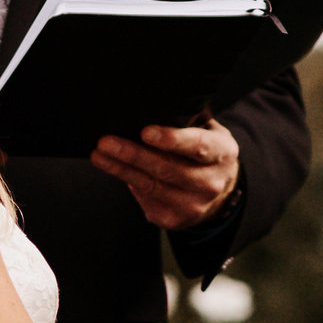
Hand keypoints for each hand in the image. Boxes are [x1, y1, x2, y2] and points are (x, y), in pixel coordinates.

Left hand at [90, 120, 239, 229]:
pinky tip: (115, 169)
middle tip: (106, 142)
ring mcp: (194, 205)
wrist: (221, 191)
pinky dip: (129, 183)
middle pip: (167, 169)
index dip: (171, 139)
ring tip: (100, 155)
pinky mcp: (176, 220)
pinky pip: (146, 200)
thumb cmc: (206, 152)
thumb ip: (188, 120)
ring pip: (150, 186)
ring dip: (121, 170)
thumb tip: (154, 102)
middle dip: (133, 154)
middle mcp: (211, 183)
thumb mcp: (208, 131)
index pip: (198, 146)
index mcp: (222, 153)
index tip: (145, 131)